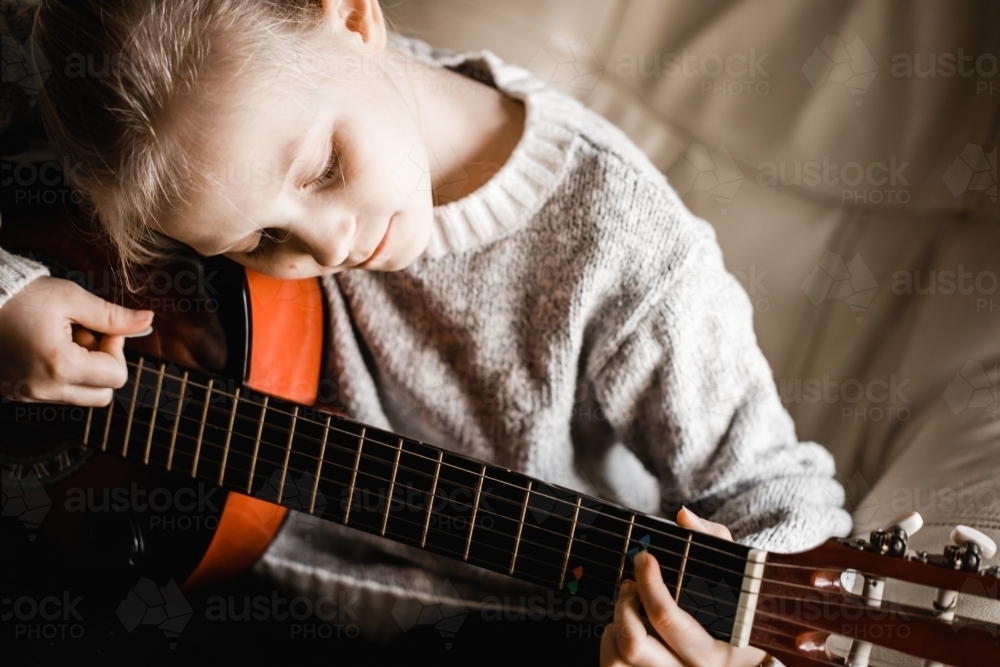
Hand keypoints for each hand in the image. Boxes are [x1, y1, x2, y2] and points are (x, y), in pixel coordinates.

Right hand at [0, 276, 153, 405]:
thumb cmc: (22, 294)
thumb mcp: (72, 299)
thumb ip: (114, 317)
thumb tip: (148, 321)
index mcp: (59, 366)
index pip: (117, 377)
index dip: (117, 349)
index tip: (103, 328)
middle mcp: (42, 388)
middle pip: (103, 395)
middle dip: (105, 366)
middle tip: (87, 336)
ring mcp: (26, 394)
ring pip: (80, 396)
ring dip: (83, 370)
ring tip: (64, 340)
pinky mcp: (15, 393)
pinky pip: (55, 393)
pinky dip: (61, 375)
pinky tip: (47, 348)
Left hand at [600, 507, 769, 666]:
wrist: (745, 655)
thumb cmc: (740, 606)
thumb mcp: (736, 572)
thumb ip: (712, 540)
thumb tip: (683, 515)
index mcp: (713, 650)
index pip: (667, 620)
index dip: (649, 584)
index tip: (643, 557)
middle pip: (634, 644)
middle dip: (624, 605)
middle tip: (630, 583)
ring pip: (618, 659)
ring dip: (614, 625)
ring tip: (626, 604)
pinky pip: (613, 666)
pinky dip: (609, 641)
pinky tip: (622, 624)